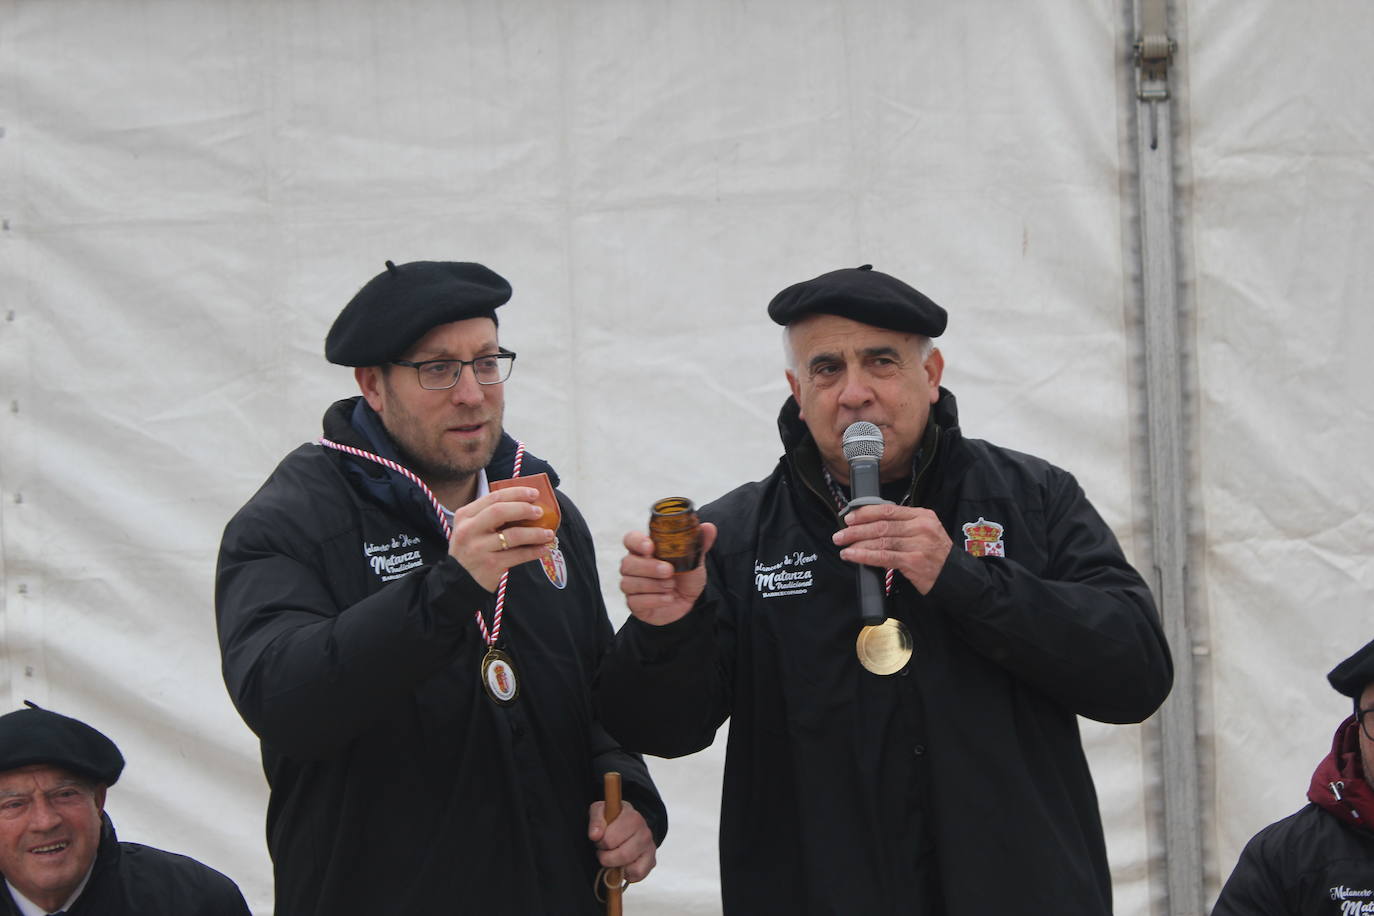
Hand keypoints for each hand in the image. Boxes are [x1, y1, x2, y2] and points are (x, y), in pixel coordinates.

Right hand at [448, 487, 555, 591]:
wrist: (458, 581)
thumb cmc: (470, 551)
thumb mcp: (470, 529)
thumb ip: (488, 516)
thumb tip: (525, 504)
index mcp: (465, 516)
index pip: (493, 497)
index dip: (516, 493)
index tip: (534, 493)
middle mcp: (469, 530)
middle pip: (500, 511)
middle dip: (524, 509)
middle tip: (540, 511)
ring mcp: (479, 549)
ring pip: (513, 535)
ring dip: (535, 533)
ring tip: (548, 533)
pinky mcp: (490, 565)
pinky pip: (518, 555)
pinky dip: (534, 552)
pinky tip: (544, 549)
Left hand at [587, 799, 656, 882]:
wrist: (626, 823)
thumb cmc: (612, 818)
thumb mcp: (600, 811)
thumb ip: (596, 820)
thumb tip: (595, 835)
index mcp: (633, 818)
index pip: (609, 840)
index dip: (600, 842)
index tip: (600, 837)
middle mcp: (645, 832)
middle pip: (621, 855)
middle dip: (606, 856)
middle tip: (605, 849)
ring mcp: (650, 847)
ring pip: (630, 867)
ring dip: (617, 865)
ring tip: (613, 855)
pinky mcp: (651, 861)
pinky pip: (637, 874)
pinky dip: (627, 873)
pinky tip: (622, 863)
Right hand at [619, 524, 717, 625]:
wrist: (688, 603)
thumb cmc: (685, 577)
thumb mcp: (694, 559)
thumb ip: (698, 543)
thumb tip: (709, 527)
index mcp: (644, 550)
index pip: (630, 539)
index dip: (636, 542)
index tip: (650, 547)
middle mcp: (633, 566)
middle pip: (627, 563)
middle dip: (649, 567)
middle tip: (669, 571)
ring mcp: (631, 585)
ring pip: (630, 583)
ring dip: (654, 585)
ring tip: (671, 586)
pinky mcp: (634, 603)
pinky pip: (636, 601)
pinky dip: (655, 600)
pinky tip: (668, 598)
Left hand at [832, 504, 950, 594]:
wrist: (955, 576)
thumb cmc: (935, 554)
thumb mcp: (924, 532)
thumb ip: (903, 525)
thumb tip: (869, 524)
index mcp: (923, 516)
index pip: (889, 510)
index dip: (866, 513)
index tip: (850, 517)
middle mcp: (921, 527)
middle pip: (882, 525)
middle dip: (857, 530)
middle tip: (840, 534)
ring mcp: (918, 544)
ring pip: (881, 540)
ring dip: (857, 543)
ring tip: (843, 546)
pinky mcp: (914, 561)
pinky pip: (883, 557)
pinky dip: (864, 556)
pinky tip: (852, 556)